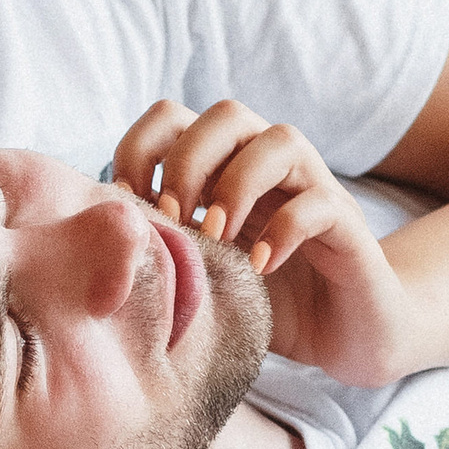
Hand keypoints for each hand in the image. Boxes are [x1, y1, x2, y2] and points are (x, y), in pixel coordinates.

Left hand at [111, 97, 415, 383]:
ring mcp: (312, 189)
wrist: (349, 335)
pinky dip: (283, 230)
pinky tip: (261, 269)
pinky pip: (318, 202)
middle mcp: (269, 166)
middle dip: (188, 161)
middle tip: (174, 221)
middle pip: (226, 114)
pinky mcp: (347, 224)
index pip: (171, 118)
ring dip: (237, 184)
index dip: (140, 150)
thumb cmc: (268, 303)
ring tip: (218, 239)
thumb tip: (98, 244)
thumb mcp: (202, 276)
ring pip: (279, 138)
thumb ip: (161, 252)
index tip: (128, 210)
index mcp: (224, 168)